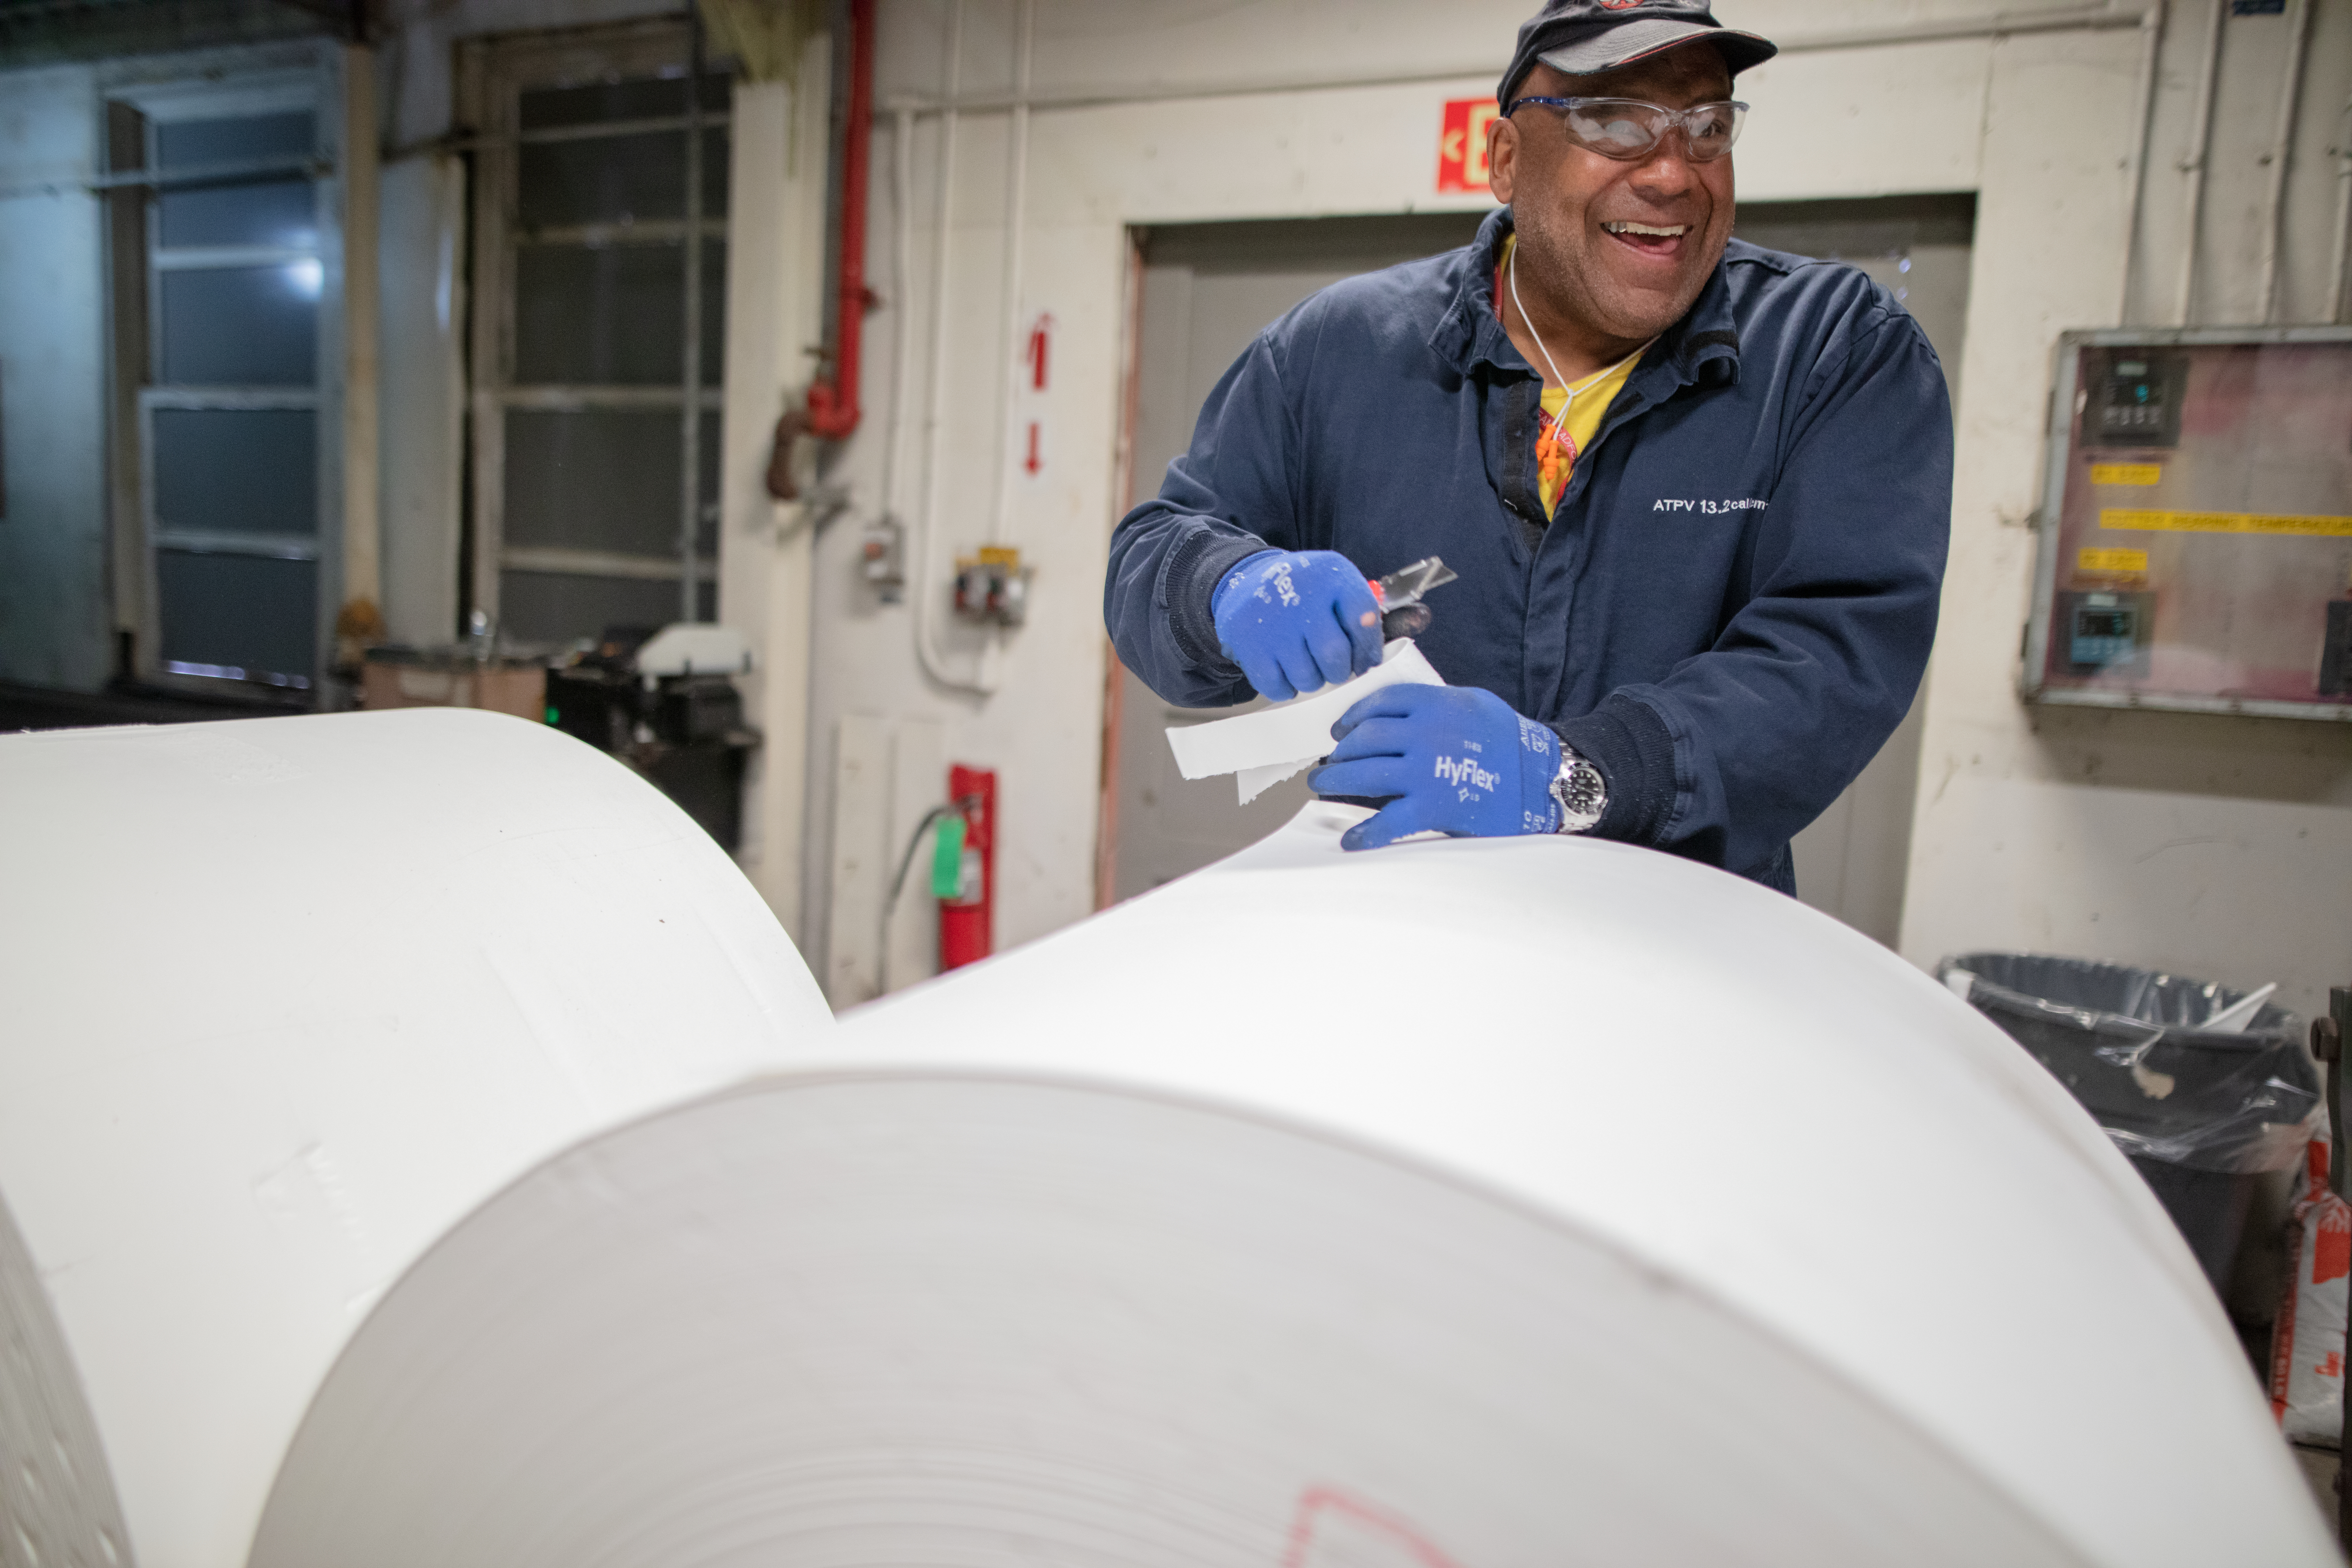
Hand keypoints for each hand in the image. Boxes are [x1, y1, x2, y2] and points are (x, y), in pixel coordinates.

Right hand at [1210, 549, 1383, 701]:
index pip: (1364, 620)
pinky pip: (1278, 687)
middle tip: (1332, 666)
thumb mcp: (1337, 585)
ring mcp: (1273, 622)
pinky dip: (1286, 688)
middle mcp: (1301, 595)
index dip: (1368, 648)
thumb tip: (1387, 648)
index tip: (1364, 661)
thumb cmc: (1305, 592)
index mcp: (1331, 575)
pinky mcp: (1248, 644)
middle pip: (1334, 656)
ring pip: (1307, 678)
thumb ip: (1363, 613)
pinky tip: (1285, 670)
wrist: (1248, 582)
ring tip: (1307, 663)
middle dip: (1338, 670)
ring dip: (1312, 680)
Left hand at [1309, 684, 1563, 850]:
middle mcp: (1428, 735)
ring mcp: (1428, 772)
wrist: (1542, 779)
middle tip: (1329, 761)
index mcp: (1438, 705)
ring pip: (1364, 774)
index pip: (1382, 702)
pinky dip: (1365, 833)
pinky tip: (1351, 840)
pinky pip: (1388, 822)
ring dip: (1335, 780)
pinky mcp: (1434, 807)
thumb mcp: (1474, 704)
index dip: (1354, 716)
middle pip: (1365, 739)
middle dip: (1339, 752)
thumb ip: (1436, 704)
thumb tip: (1397, 712)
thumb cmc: (1509, 741)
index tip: (1341, 729)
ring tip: (1322, 784)